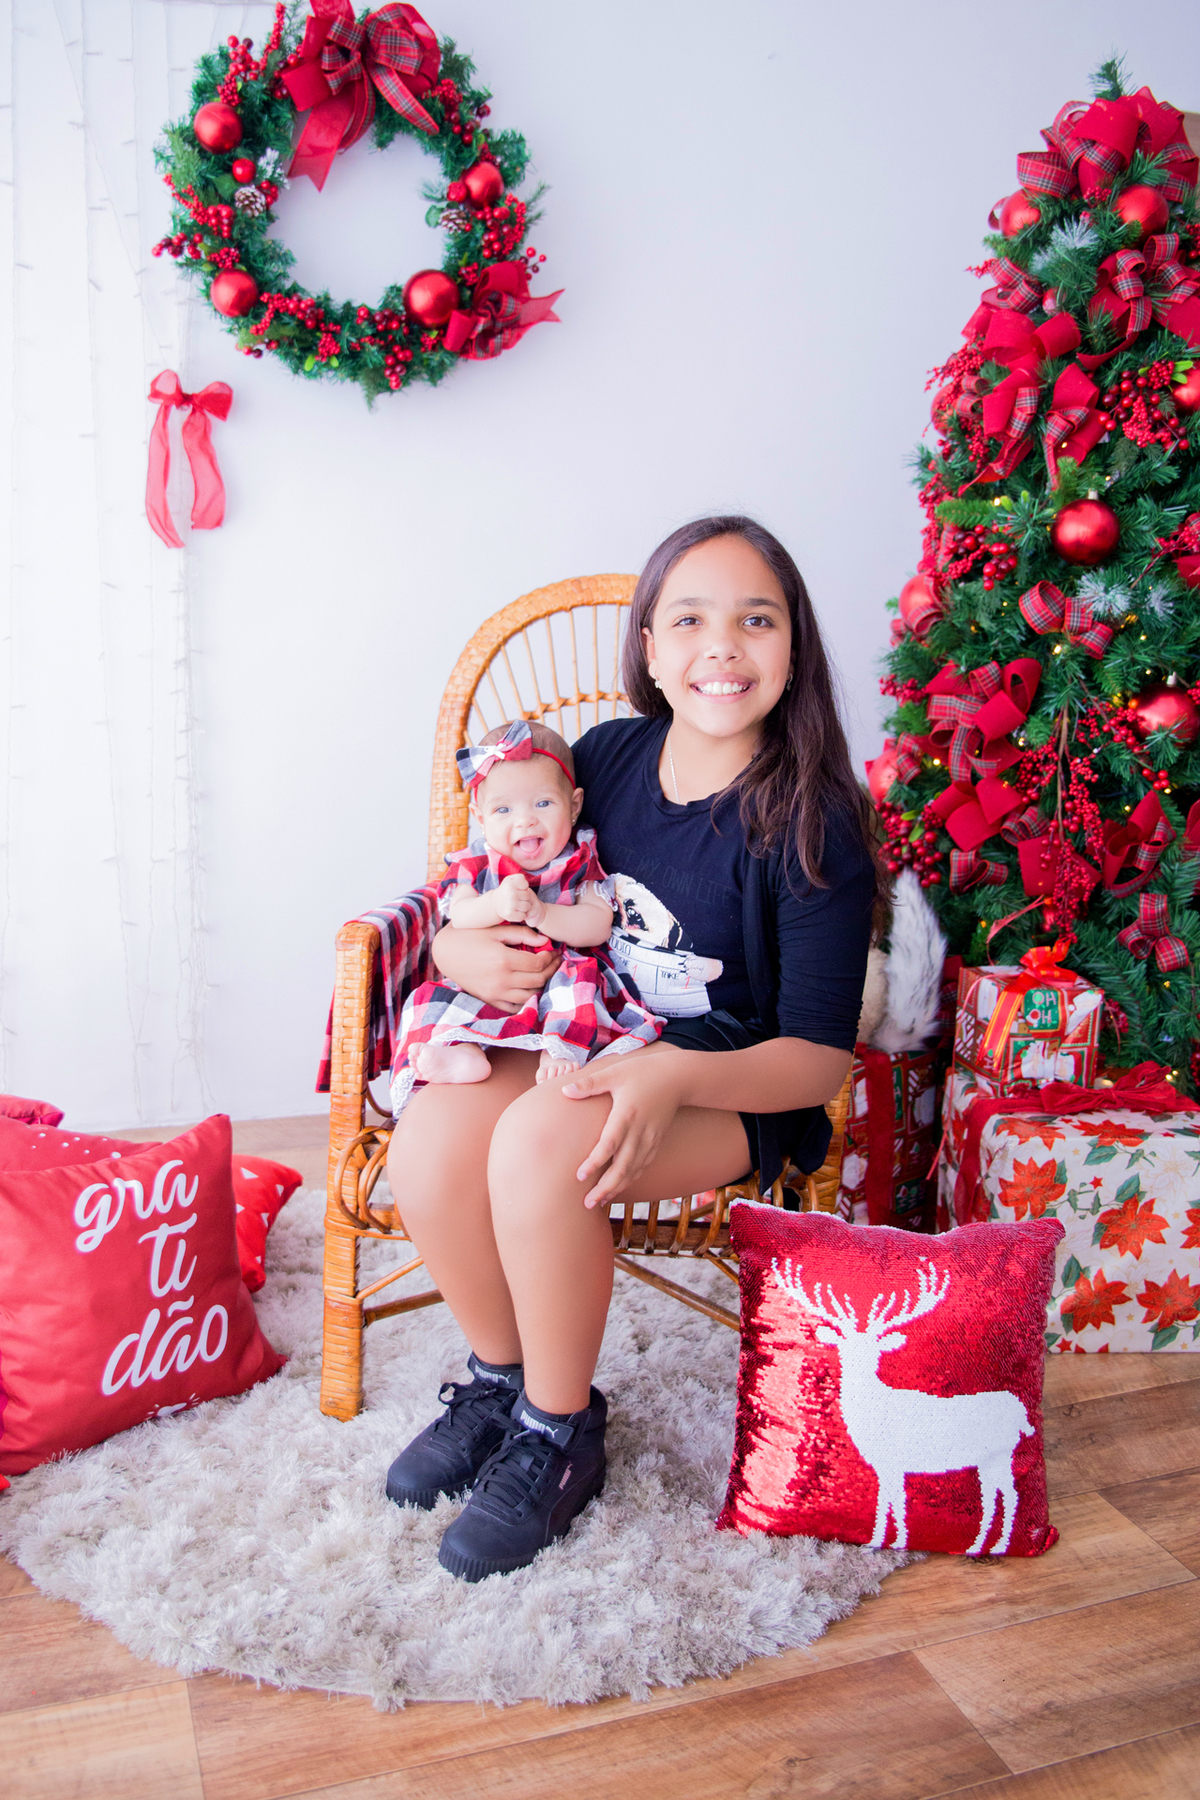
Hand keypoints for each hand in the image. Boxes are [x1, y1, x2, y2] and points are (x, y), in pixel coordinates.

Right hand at [430, 922, 558, 1013]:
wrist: (444, 953)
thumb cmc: (469, 936)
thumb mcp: (494, 930)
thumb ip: (521, 934)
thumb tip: (544, 941)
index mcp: (503, 960)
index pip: (538, 964)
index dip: (551, 958)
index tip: (555, 951)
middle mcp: (501, 980)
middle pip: (538, 980)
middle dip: (552, 970)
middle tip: (556, 961)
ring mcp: (495, 993)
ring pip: (530, 996)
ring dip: (543, 986)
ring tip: (547, 974)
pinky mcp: (489, 1000)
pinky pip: (514, 1007)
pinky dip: (527, 1000)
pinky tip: (531, 989)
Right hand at [495, 872, 543, 926]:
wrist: (495, 903)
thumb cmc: (507, 890)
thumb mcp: (511, 879)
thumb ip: (520, 878)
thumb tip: (526, 884)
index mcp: (510, 884)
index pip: (526, 885)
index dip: (523, 887)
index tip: (517, 889)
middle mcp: (511, 894)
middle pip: (528, 896)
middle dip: (524, 897)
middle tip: (517, 898)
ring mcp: (511, 905)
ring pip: (527, 906)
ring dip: (524, 906)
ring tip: (517, 904)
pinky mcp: (510, 914)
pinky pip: (523, 916)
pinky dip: (521, 915)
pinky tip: (515, 911)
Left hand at [561, 1050, 689, 1208]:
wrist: (678, 1077)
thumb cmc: (643, 1072)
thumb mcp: (614, 1072)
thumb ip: (590, 1084)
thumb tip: (564, 1091)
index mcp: (626, 1114)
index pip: (610, 1145)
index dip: (595, 1163)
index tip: (580, 1176)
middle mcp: (640, 1131)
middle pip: (623, 1167)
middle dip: (606, 1187)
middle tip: (588, 1203)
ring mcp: (650, 1138)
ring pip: (634, 1170)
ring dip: (617, 1188)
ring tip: (600, 1201)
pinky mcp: (656, 1141)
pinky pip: (643, 1165)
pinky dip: (631, 1179)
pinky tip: (619, 1187)